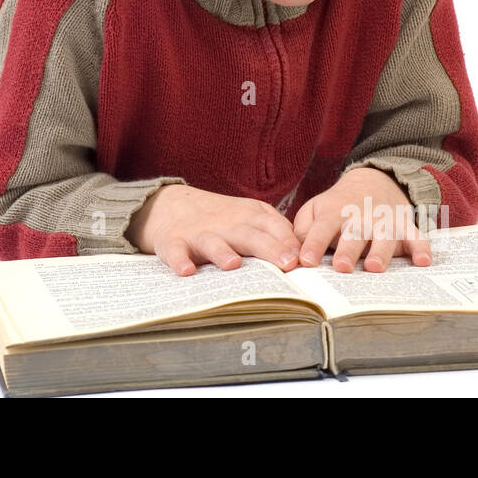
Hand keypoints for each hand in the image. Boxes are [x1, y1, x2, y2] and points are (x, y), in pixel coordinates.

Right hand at [127, 184, 302, 276]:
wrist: (171, 205)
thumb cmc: (221, 219)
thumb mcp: (250, 217)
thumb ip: (276, 232)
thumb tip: (305, 256)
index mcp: (250, 218)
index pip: (275, 228)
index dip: (289, 242)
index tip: (304, 259)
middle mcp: (227, 225)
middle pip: (250, 236)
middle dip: (269, 249)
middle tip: (286, 265)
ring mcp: (199, 233)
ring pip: (213, 243)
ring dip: (222, 252)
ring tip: (233, 264)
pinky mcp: (173, 242)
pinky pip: (176, 252)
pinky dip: (179, 260)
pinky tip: (186, 271)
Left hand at [292, 166, 432, 272]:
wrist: (374, 181)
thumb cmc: (338, 206)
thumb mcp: (315, 209)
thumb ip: (303, 229)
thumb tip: (297, 253)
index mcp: (333, 214)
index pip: (320, 230)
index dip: (313, 246)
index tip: (306, 262)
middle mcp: (359, 218)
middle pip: (353, 236)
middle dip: (347, 252)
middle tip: (341, 268)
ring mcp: (384, 222)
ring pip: (383, 238)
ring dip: (380, 253)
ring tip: (374, 267)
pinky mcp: (405, 227)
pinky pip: (416, 237)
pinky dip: (421, 248)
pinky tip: (423, 261)